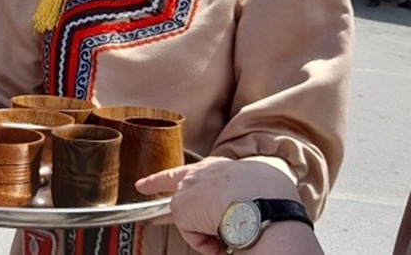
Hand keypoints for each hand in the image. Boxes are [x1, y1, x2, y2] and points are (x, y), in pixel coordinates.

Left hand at [136, 157, 301, 254]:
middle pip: (174, 180)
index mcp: (221, 167)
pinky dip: (208, 242)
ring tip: (228, 233)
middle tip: (142, 186)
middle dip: (155, 183)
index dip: (186, 173)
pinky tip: (223, 235)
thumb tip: (238, 215)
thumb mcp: (258, 186)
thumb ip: (240, 195)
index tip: (172, 172)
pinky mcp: (180, 209)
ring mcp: (187, 190)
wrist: (258, 199)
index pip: (199, 169)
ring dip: (203, 231)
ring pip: (187, 217)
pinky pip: (194, 236)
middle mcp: (200, 174)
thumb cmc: (268, 194)